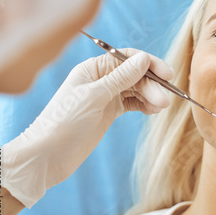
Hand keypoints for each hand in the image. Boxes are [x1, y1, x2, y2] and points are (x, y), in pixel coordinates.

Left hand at [0, 49, 172, 207]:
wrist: (48, 156)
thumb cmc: (64, 123)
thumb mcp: (95, 97)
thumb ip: (121, 78)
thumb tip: (143, 58)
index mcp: (93, 69)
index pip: (128, 58)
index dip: (149, 64)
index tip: (167, 75)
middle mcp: (101, 79)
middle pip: (135, 75)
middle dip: (152, 86)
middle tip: (164, 102)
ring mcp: (106, 96)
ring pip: (136, 89)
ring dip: (151, 96)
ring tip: (160, 108)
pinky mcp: (110, 112)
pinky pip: (133, 103)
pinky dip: (144, 105)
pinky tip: (153, 111)